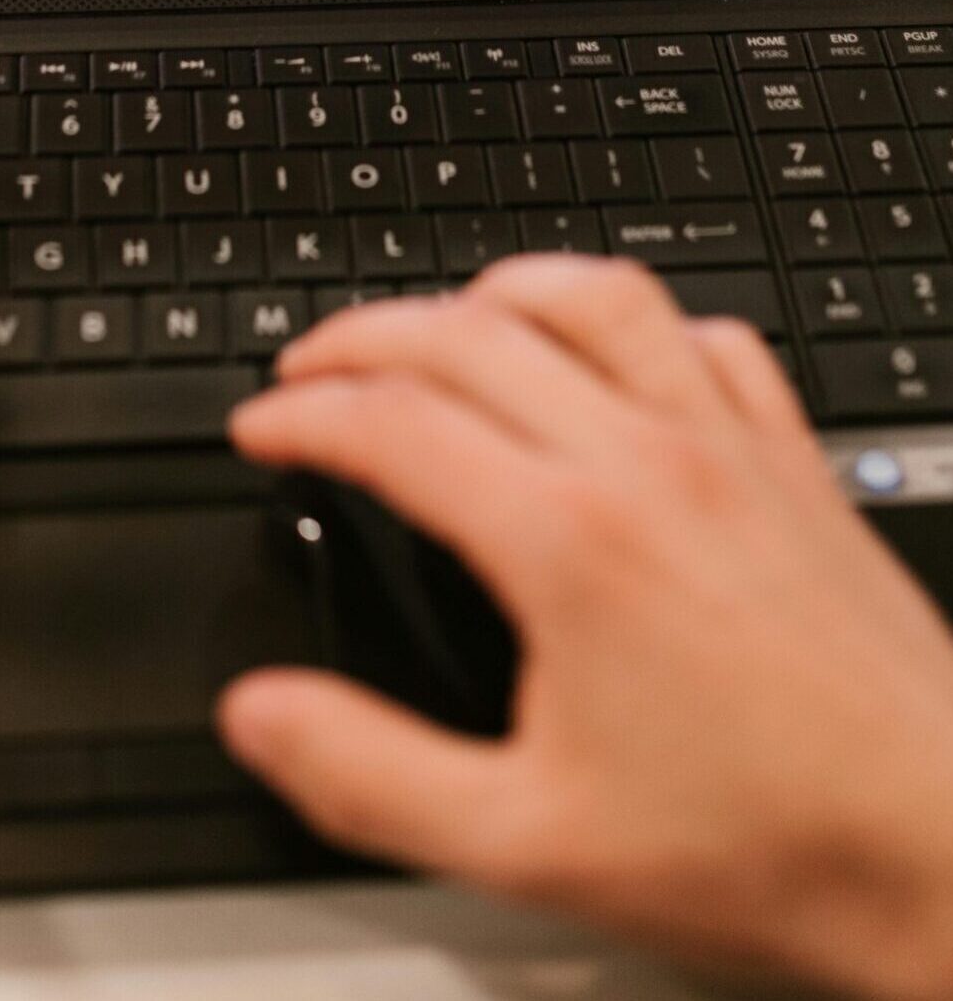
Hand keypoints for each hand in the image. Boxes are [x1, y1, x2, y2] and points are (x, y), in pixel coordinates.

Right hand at [220, 258, 952, 1000]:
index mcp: (569, 541)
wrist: (944, 855)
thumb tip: (263, 717)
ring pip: (597, 298)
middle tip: (311, 370)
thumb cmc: (767, 851)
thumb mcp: (528, 845)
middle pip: (471, 333)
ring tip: (444, 321)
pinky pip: (710, 339)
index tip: (263, 431)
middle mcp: (648, 463)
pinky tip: (616, 357)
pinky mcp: (796, 463)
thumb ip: (371, 774)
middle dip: (364, 335)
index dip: (303, 415)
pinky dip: (639, 323)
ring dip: (498, 291)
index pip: (394, 421)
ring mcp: (731, 448)